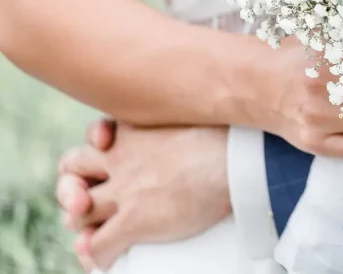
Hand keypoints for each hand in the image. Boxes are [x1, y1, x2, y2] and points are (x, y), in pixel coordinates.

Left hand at [56, 121, 230, 270]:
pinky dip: (98, 256)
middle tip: (87, 198)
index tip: (105, 143)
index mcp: (135, 128)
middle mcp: (121, 157)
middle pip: (71, 167)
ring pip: (78, 211)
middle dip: (73, 184)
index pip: (95, 134)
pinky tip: (110, 259)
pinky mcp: (134, 220)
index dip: (95, 143)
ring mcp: (125, 190)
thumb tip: (204, 125)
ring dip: (82, 223)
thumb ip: (184, 122)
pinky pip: (99, 246)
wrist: (237, 160)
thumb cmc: (231, 135)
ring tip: (93, 232)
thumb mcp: (198, 116)